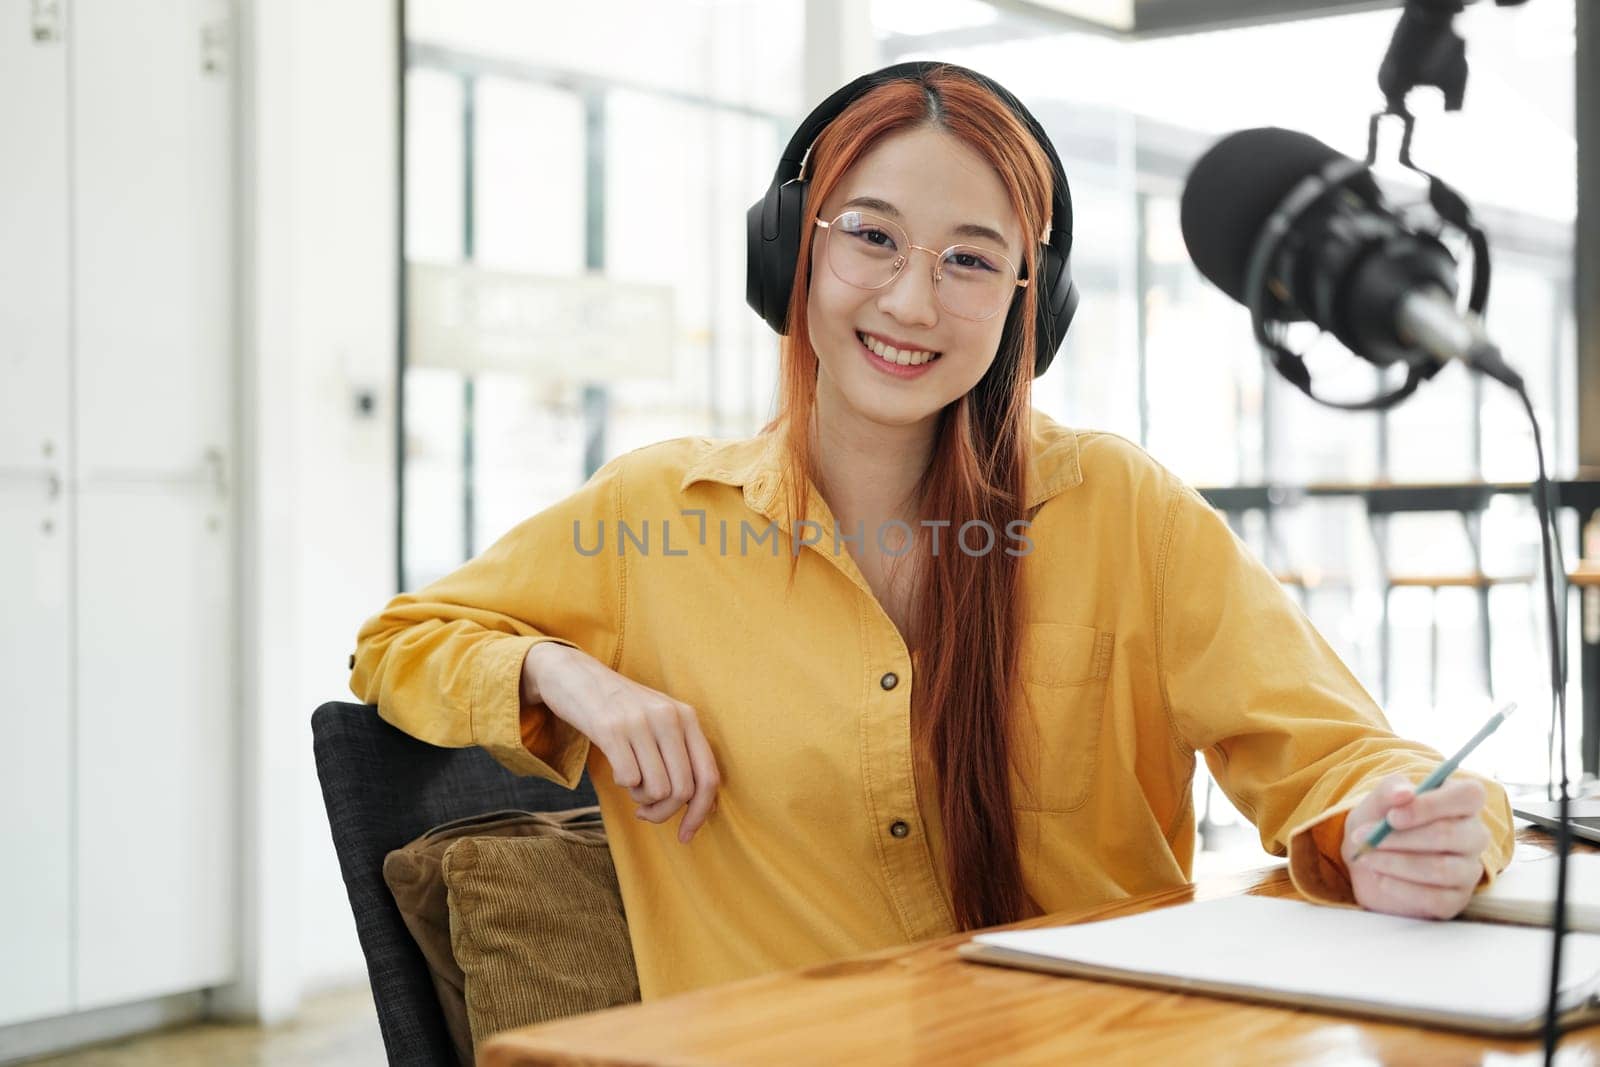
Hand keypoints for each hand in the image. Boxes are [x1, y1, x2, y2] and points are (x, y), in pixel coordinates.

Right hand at [523, 642, 720, 842]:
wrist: (575, 676)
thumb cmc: (621, 709)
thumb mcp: (660, 722)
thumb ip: (682, 755)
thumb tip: (702, 806)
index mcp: (687, 717)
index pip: (708, 777)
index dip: (700, 814)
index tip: (685, 835)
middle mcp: (669, 717)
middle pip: (682, 791)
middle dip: (663, 813)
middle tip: (645, 812)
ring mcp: (641, 722)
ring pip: (657, 790)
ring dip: (641, 799)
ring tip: (631, 784)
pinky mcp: (611, 729)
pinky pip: (629, 779)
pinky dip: (623, 785)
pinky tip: (618, 771)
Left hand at [1341, 774, 1490, 919]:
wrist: (1367, 859)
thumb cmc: (1381, 822)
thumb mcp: (1378, 801)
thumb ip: (1390, 790)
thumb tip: (1404, 793)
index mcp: (1461, 801)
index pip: (1469, 795)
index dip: (1431, 804)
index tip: (1392, 816)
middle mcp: (1473, 835)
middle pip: (1451, 833)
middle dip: (1402, 837)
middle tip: (1366, 837)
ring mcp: (1468, 869)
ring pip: (1442, 868)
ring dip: (1396, 863)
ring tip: (1367, 857)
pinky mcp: (1456, 900)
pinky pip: (1435, 898)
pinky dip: (1400, 888)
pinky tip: (1379, 878)